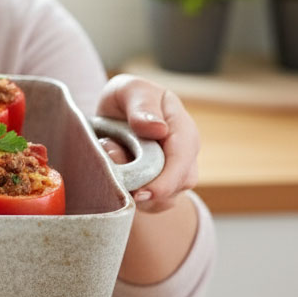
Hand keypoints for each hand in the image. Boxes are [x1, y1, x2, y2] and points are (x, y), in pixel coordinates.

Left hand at [95, 74, 199, 213]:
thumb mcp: (130, 90)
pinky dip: (132, 199)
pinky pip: (151, 206)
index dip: (165, 181)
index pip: (182, 159)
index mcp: (183, 128)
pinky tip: (117, 178)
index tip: (141, 193)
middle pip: (177, 186)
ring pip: (163, 200)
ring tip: (112, 159)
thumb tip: (158, 129)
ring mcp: (175, 174)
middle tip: (112, 167)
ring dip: (134, 191)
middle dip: (144, 187)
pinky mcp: (161, 189)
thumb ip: (142, 106)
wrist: (118, 112)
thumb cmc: (128, 98)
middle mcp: (185, 154)